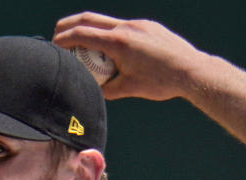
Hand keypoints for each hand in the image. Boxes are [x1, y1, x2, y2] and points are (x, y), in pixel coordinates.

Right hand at [53, 12, 207, 101]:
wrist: (192, 70)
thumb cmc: (161, 82)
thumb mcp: (129, 89)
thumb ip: (106, 90)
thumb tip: (91, 93)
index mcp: (118, 42)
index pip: (82, 34)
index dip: (63, 39)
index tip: (53, 45)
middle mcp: (127, 28)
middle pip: (89, 19)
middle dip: (69, 25)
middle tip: (57, 35)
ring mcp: (138, 24)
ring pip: (106, 22)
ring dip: (90, 30)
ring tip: (83, 46)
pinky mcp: (148, 26)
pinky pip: (122, 27)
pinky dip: (110, 34)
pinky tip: (112, 50)